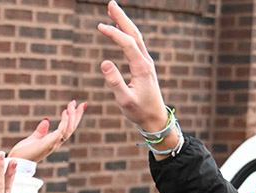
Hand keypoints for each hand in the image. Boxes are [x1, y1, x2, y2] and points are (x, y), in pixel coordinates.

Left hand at [8, 100, 86, 162]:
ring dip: (72, 116)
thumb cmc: (24, 152)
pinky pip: (61, 131)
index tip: (75, 106)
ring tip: (71, 105)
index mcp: (53, 141)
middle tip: (82, 103)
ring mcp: (54, 143)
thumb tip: (47, 120)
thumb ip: (41, 130)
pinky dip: (65, 121)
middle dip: (77, 115)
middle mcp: (56, 142)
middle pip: (71, 128)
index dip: (73, 118)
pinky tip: (65, 112)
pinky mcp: (49, 143)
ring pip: (69, 129)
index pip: (67, 129)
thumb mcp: (34, 138)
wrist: (18, 161)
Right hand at [98, 0, 169, 133]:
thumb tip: (104, 62)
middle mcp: (146, 61)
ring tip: (112, 12)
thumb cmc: (139, 111)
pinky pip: (135, 44)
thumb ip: (115, 81)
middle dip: (122, 18)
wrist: (155, 118)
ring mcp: (146, 62)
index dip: (114, 33)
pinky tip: (120, 31)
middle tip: (111, 3)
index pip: (127, 43)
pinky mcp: (144, 66)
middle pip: (134, 34)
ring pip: (136, 37)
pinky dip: (126, 34)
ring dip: (125, 23)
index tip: (100, 26)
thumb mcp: (124, 100)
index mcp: (141, 67)